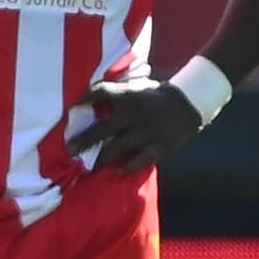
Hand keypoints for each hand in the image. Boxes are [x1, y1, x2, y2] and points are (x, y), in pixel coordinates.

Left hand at [78, 74, 206, 178]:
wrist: (189, 104)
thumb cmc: (157, 96)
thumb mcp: (137, 87)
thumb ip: (118, 94)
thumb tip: (89, 100)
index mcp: (130, 96)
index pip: (102, 92)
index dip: (85, 99)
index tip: (72, 109)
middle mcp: (136, 114)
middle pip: (104, 128)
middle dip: (85, 140)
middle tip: (70, 150)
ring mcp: (147, 132)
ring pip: (118, 148)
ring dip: (102, 159)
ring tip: (89, 168)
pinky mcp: (159, 147)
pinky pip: (140, 160)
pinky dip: (128, 167)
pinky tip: (118, 172)